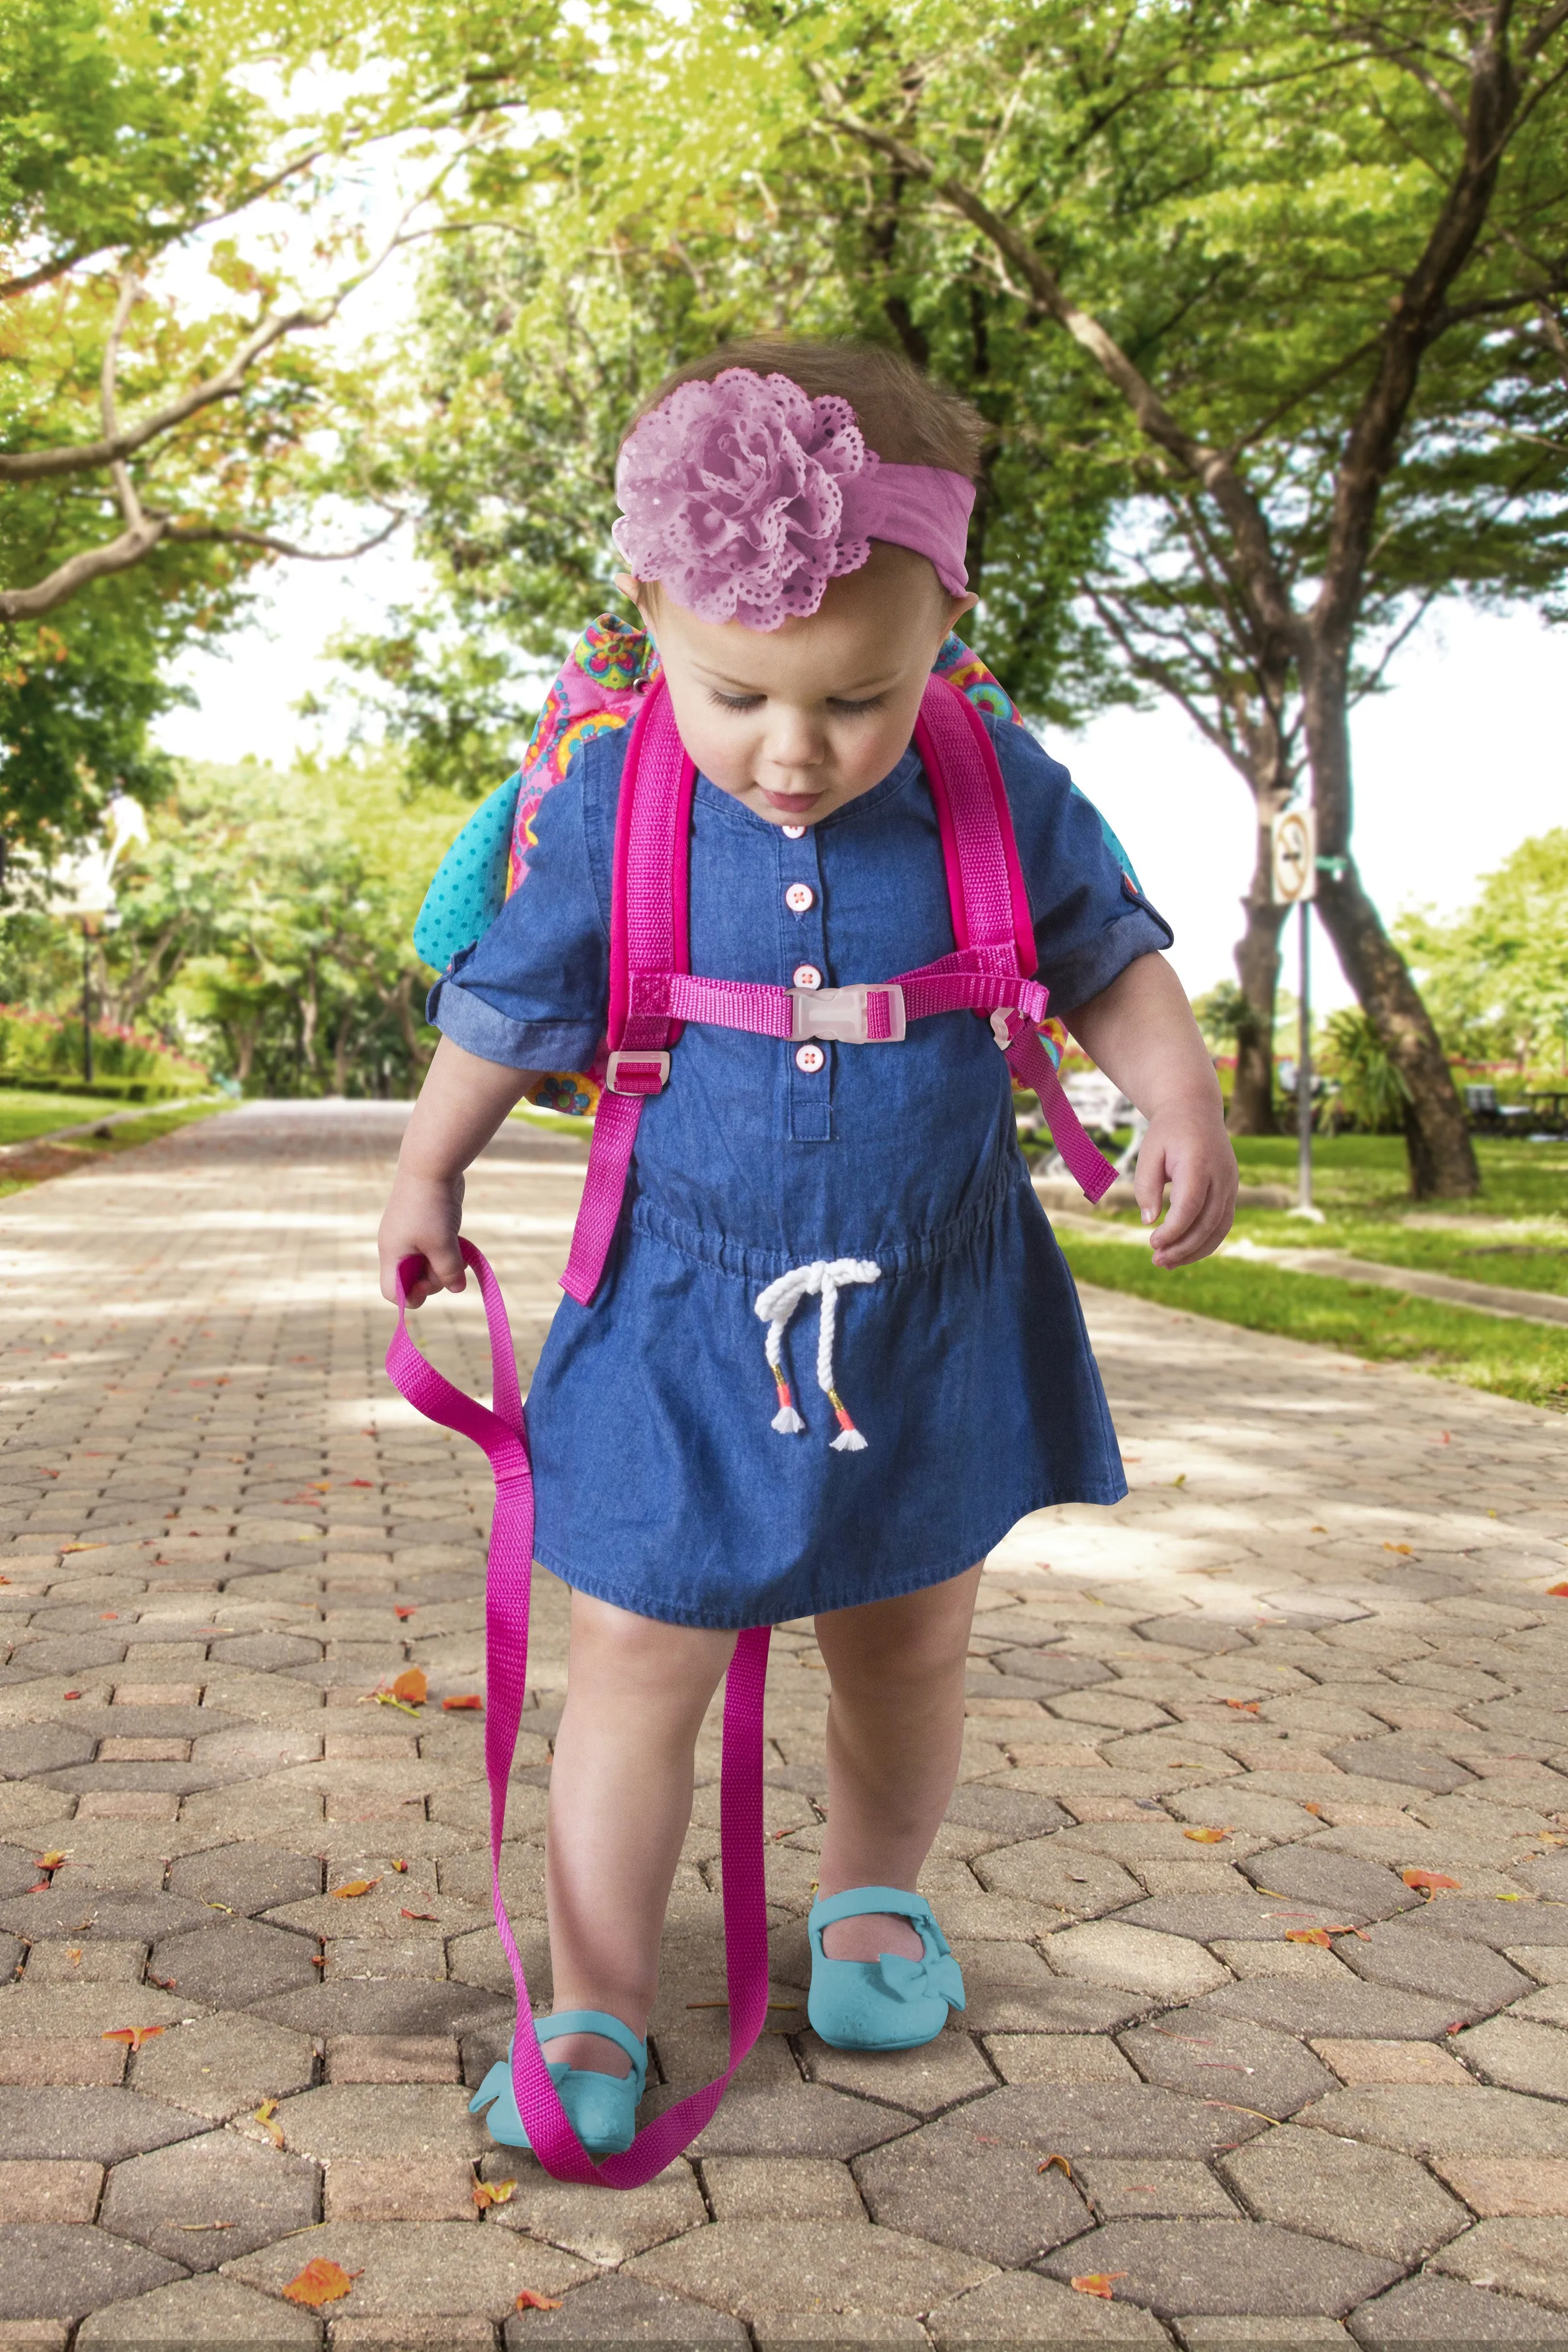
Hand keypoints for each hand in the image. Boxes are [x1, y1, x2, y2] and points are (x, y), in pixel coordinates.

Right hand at [378, 1165, 466, 1307]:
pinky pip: (437, 1250)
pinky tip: (459, 1242)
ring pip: (428, 1266)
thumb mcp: (442, 1244)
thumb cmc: (431, 1206)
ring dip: (445, 1265)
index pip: (392, 1291)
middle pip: (413, 1281)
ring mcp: (412, 1236)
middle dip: (434, 1279)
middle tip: (450, 1263)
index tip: (430, 1286)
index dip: (411, 1296)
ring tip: (458, 1251)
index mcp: (392, 1254)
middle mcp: (398, 1248)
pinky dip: (448, 1251)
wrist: (432, 1165)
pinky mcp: (427, 1227)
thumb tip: (457, 1289)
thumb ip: (448, 1271)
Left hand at [1135, 1102, 1237, 1268]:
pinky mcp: (1231, 1192)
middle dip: (1183, 1247)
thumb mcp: (1149, 1153)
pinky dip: (1206, 1242)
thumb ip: (1146, 1186)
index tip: (1152, 1242)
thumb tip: (1149, 1221)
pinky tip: (1184, 1253)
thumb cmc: (1167, 1133)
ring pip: (1219, 1228)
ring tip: (1168, 1263)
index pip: (1190, 1206)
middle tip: (1157, 1260)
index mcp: (1199, 1163)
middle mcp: (1221, 1176)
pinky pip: (1223, 1223)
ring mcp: (1231, 1184)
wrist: (1195, 1111)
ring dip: (1195, 1250)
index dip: (1173, 1230)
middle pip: (1207, 1222)